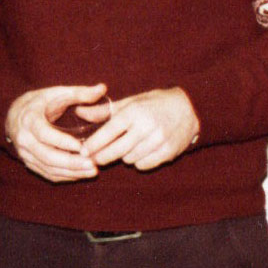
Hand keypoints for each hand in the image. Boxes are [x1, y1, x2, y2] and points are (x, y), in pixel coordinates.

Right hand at [4, 84, 107, 182]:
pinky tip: (81, 174)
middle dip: (71, 163)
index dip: (62, 142)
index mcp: (29, 119)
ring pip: (48, 168)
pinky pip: (47, 174)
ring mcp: (25, 154)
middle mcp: (24, 139)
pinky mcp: (29, 163)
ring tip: (92, 171)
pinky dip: (65, 176)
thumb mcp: (57, 93)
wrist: (14, 115)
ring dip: (71, 172)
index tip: (82, 147)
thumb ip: (80, 93)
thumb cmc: (40, 103)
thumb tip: (103, 88)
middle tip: (92, 164)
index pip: (44, 134)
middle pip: (47, 156)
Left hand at [84, 87, 198, 170]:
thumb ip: (104, 110)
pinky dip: (137, 161)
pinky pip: (143, 165)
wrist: (188, 108)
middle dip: (101, 156)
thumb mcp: (129, 102)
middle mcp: (146, 127)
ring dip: (121, 157)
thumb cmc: (154, 104)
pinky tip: (137, 153)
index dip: (93, 144)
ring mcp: (158, 141)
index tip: (83, 151)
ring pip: (129, 159)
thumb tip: (79, 112)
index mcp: (134, 112)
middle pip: (116, 150)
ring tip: (121, 149)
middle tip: (93, 159)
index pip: (108, 132)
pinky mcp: (167, 152)